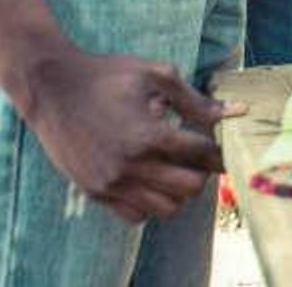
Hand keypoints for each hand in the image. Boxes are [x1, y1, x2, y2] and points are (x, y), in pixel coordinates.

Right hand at [14, 45, 238, 222]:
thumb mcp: (157, 76)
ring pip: (165, 208)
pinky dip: (151, 203)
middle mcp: (130, 166)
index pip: (202, 154)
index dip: (219, 147)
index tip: (222, 142)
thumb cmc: (109, 76)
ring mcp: (110, 183)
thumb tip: (239, 110)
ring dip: (179, 191)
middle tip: (201, 157)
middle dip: (203, 172)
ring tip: (178, 169)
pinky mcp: (94, 192)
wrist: (52, 89)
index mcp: (148, 135)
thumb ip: (196, 100)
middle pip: (190, 188)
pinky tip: (152, 179)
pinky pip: (135, 215)